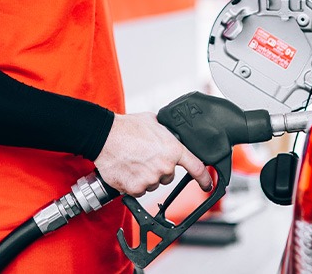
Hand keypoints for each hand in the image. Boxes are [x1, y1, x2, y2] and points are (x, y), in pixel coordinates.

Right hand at [94, 112, 212, 196]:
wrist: (104, 136)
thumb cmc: (127, 127)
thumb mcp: (154, 122)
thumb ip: (167, 133)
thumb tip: (171, 135)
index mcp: (173, 150)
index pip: (196, 167)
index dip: (204, 178)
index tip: (207, 184)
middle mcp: (164, 167)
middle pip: (168, 176)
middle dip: (159, 169)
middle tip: (145, 156)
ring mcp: (150, 180)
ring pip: (152, 183)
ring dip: (145, 176)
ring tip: (134, 161)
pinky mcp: (135, 189)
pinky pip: (138, 190)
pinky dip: (133, 183)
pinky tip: (127, 169)